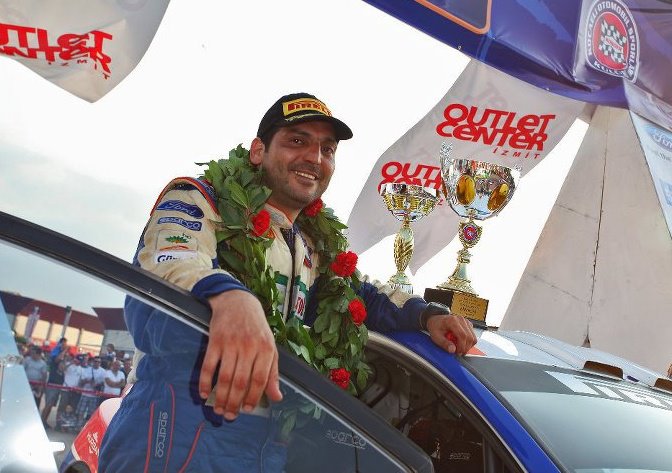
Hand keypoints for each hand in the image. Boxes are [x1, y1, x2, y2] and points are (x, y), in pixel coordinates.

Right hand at [199, 290, 282, 420]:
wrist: (238, 302)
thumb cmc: (256, 328)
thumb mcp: (270, 347)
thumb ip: (273, 373)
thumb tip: (277, 398)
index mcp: (266, 349)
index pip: (260, 379)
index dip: (253, 397)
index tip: (247, 410)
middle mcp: (249, 346)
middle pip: (240, 381)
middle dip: (234, 402)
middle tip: (230, 415)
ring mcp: (231, 343)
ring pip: (224, 377)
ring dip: (220, 397)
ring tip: (218, 409)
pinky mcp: (215, 340)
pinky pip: (208, 365)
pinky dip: (205, 382)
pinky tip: (204, 393)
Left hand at [426, 313, 476, 354]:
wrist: (436, 320)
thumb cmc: (435, 326)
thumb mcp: (436, 336)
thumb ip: (444, 343)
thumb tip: (452, 350)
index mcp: (452, 321)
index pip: (463, 335)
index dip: (462, 346)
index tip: (457, 352)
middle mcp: (461, 320)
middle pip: (470, 337)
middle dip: (465, 348)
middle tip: (458, 352)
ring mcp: (466, 322)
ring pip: (473, 337)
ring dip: (467, 346)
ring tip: (459, 348)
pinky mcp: (468, 325)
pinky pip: (473, 336)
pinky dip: (468, 342)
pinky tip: (460, 343)